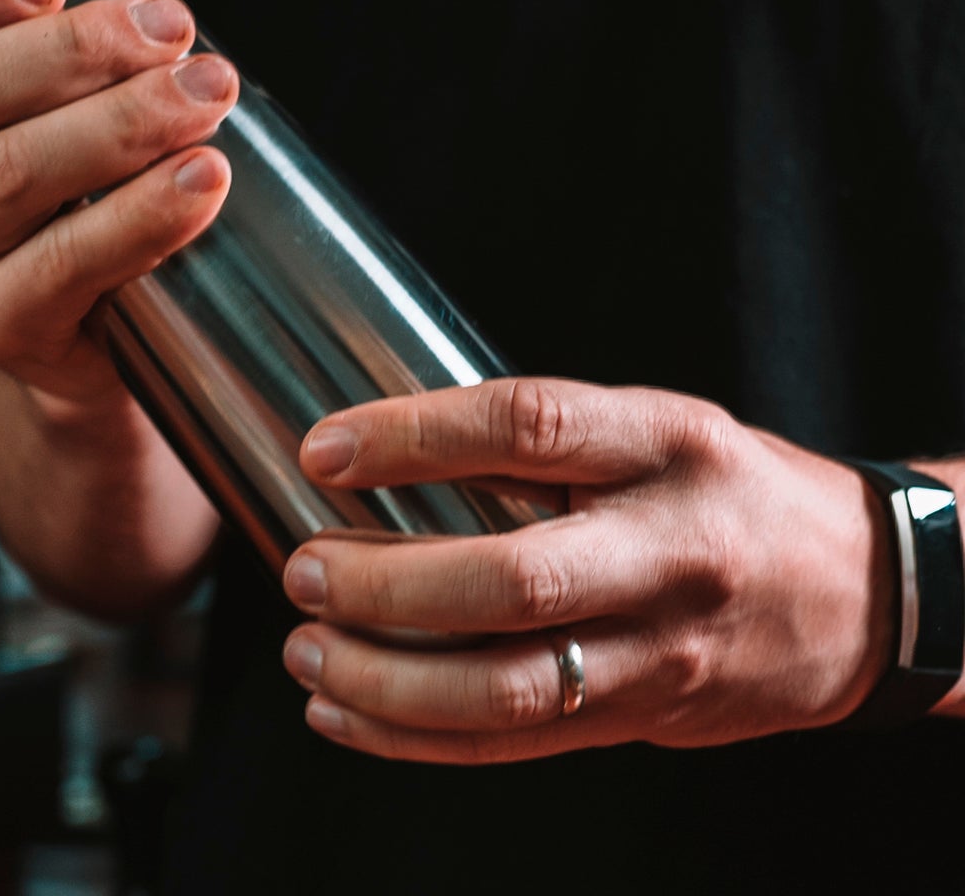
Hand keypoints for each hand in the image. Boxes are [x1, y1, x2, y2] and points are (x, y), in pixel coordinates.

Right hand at [0, 0, 237, 404]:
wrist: (81, 314)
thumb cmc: (62, 166)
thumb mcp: (72, 46)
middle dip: (79, 50)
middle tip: (170, 31)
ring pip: (12, 172)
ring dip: (123, 123)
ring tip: (203, 96)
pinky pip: (60, 263)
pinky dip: (142, 216)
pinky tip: (198, 181)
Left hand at [279, 377, 892, 762]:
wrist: (862, 593)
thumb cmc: (724, 488)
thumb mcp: (653, 425)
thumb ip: (543, 440)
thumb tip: (382, 448)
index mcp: (665, 444)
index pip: (528, 425)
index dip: (415, 437)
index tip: (325, 448)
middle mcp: (668, 549)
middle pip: (513, 580)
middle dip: (388, 584)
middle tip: (306, 568)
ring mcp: (661, 649)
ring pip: (508, 687)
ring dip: (386, 679)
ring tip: (307, 647)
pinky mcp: (644, 719)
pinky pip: (517, 742)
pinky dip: (414, 736)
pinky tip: (342, 711)